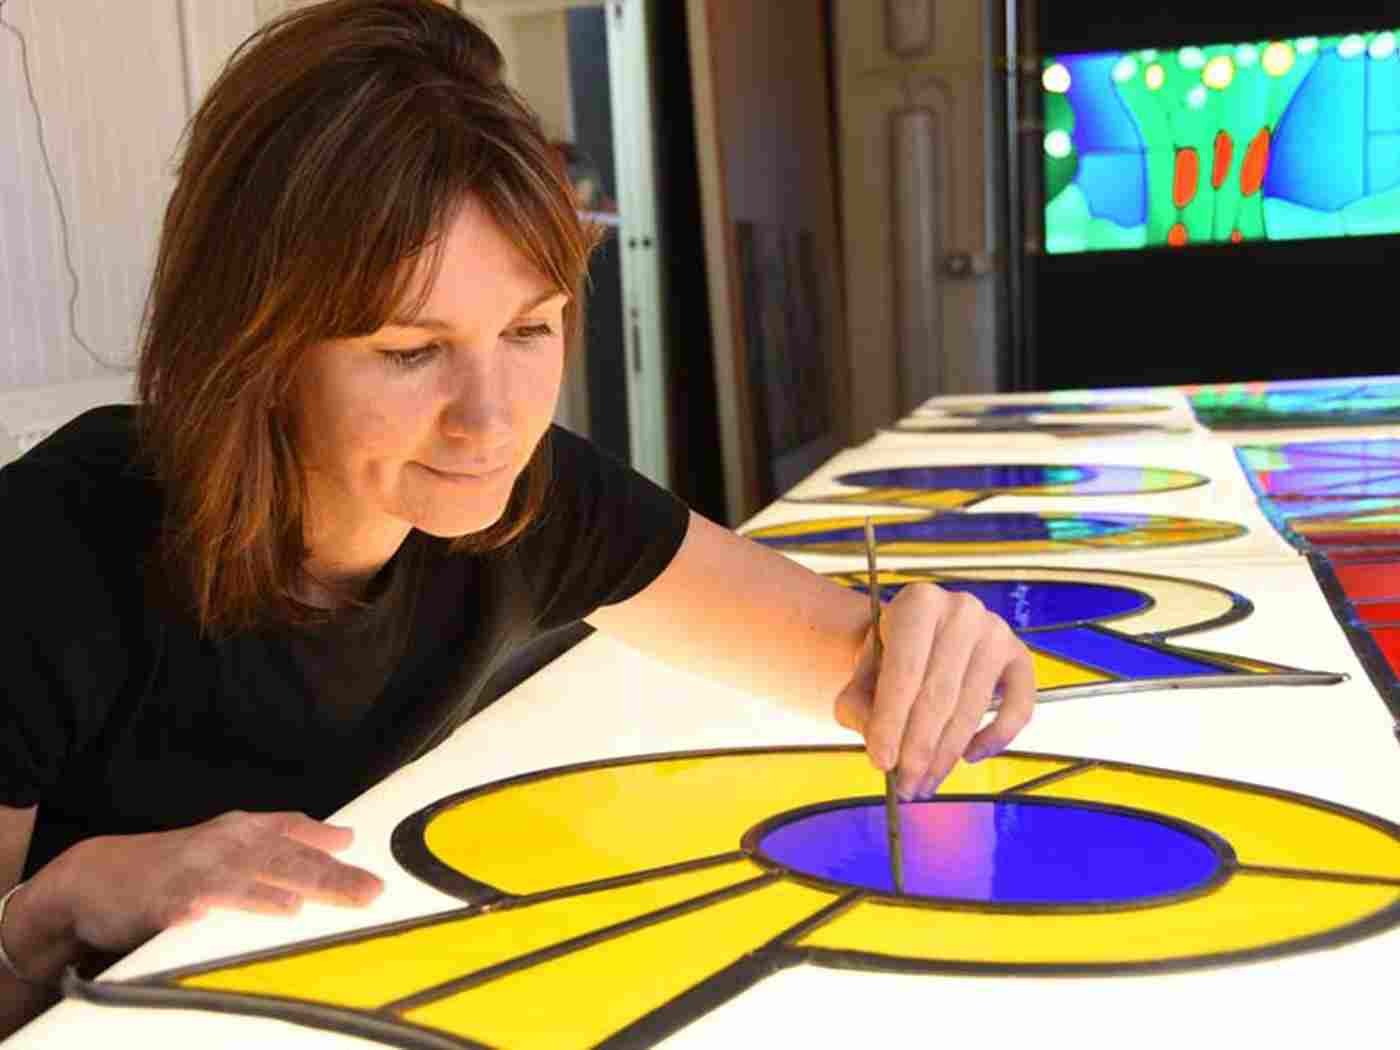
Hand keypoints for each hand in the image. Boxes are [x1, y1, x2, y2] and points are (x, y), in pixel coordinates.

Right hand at [49, 811, 382, 953]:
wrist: (98, 876)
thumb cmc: (178, 863)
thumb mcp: (234, 844)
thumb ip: (287, 839)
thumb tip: (342, 837)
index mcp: (243, 832)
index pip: (292, 831)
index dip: (327, 842)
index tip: (365, 861)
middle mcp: (224, 846)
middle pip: (282, 859)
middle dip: (326, 876)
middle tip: (365, 892)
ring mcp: (192, 872)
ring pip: (237, 882)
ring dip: (265, 894)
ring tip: (294, 906)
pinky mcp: (159, 902)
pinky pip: (180, 908)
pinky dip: (193, 910)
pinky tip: (204, 917)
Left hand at [833, 583, 1035, 798]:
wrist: (918, 639)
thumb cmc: (885, 662)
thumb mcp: (860, 676)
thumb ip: (859, 708)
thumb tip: (883, 753)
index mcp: (919, 602)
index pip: (905, 672)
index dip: (892, 723)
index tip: (880, 764)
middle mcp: (963, 609)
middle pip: (940, 694)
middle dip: (919, 749)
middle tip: (904, 786)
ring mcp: (997, 632)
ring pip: (972, 707)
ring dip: (947, 755)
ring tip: (923, 783)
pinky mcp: (1021, 657)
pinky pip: (1019, 709)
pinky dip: (995, 739)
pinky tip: (967, 757)